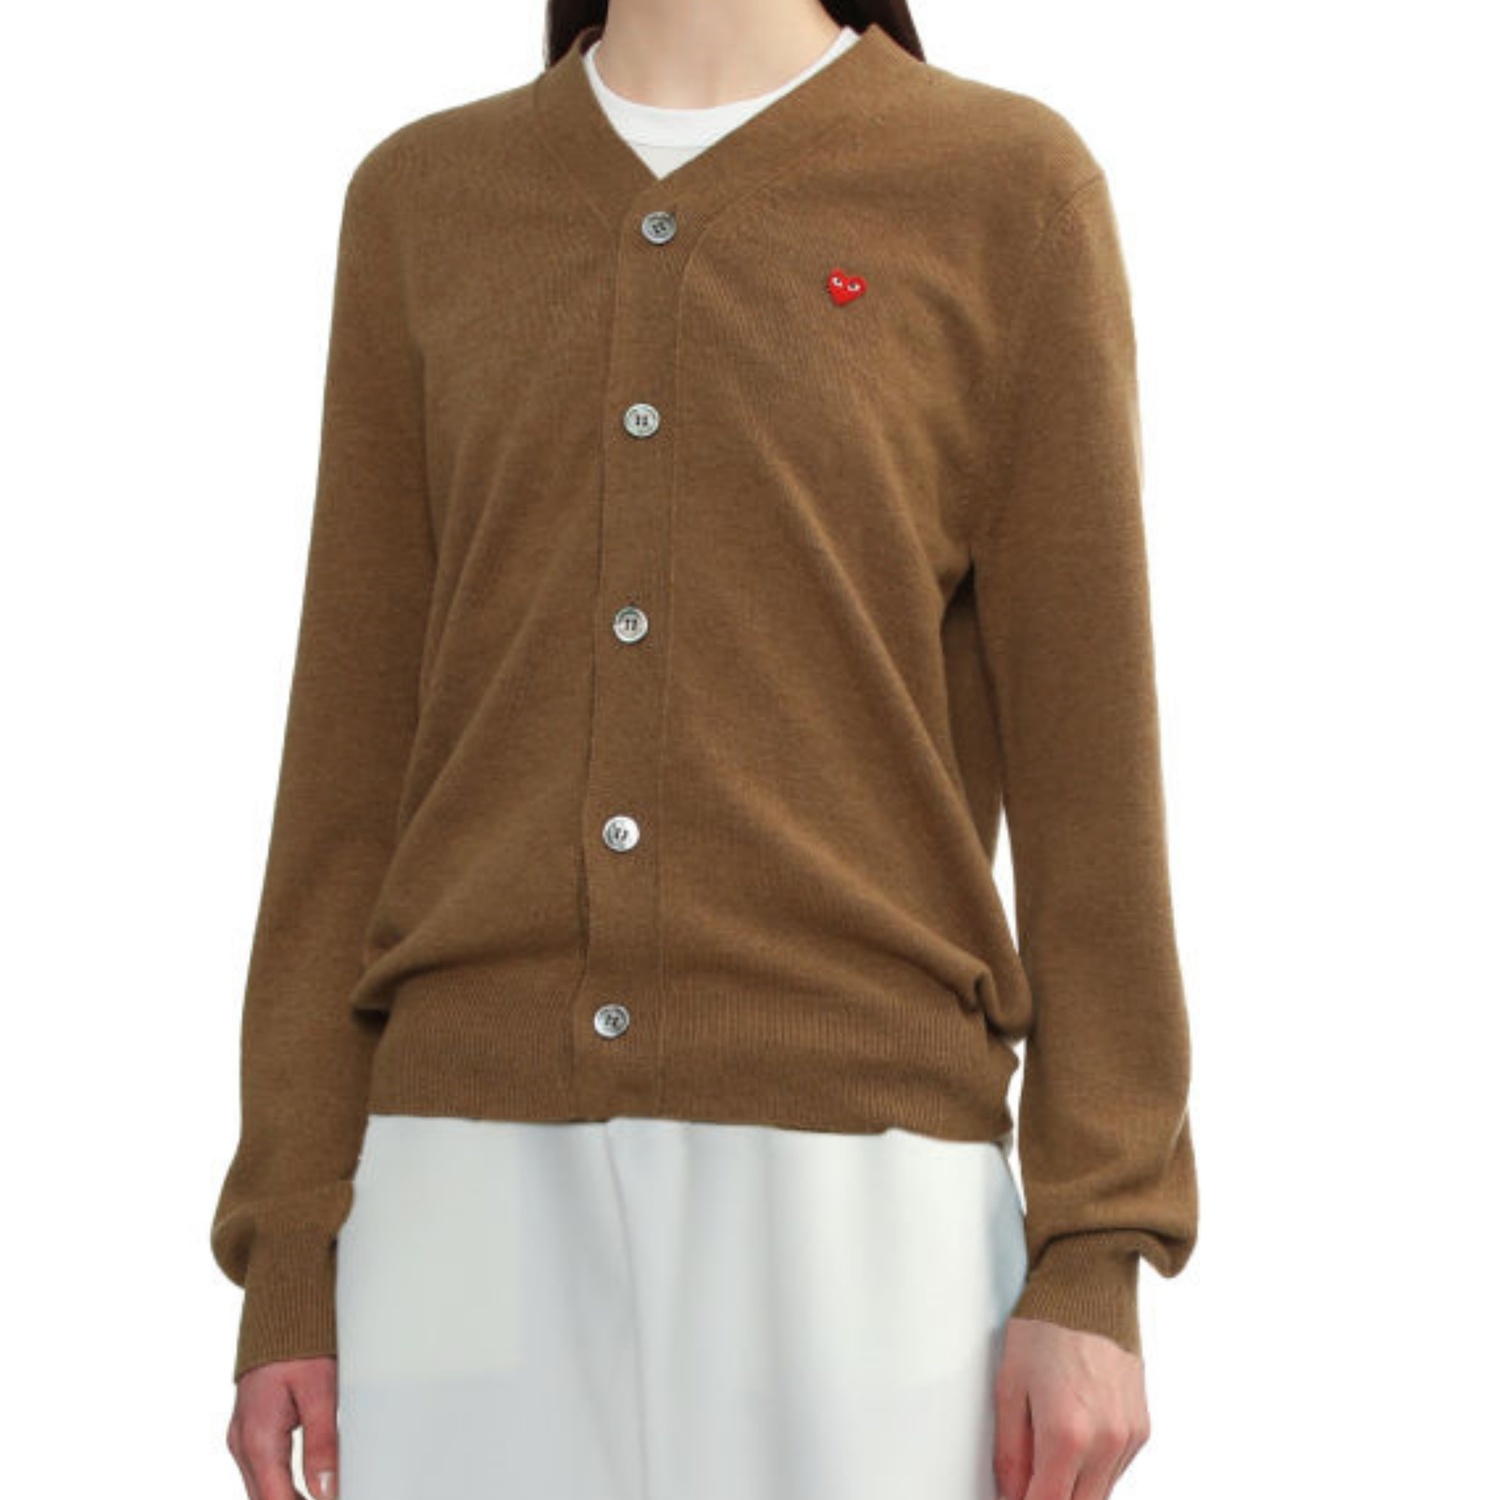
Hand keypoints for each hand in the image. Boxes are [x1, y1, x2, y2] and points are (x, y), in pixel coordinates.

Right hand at [226, 1356, 339, 1499]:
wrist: (278, 1314)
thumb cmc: (299, 1347)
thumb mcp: (320, 1392)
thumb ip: (322, 1444)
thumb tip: (326, 1491)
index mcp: (258, 1438)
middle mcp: (242, 1443)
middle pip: (264, 1499)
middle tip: (329, 1497)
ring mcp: (241, 1437)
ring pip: (260, 1489)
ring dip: (286, 1498)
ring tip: (321, 1495)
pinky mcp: (247, 1430)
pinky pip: (260, 1471)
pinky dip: (279, 1485)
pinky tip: (303, 1487)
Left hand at [992, 1316, 1148, 1499]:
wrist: (1089, 1288)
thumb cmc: (1045, 1328)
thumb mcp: (1009, 1388)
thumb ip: (1010, 1454)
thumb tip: (1011, 1495)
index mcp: (1067, 1434)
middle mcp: (1106, 1441)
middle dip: (1051, 1499)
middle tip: (1029, 1481)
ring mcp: (1129, 1436)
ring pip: (1101, 1495)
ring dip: (1074, 1489)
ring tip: (1047, 1454)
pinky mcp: (1142, 1429)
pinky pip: (1117, 1471)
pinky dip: (1094, 1470)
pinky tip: (1075, 1442)